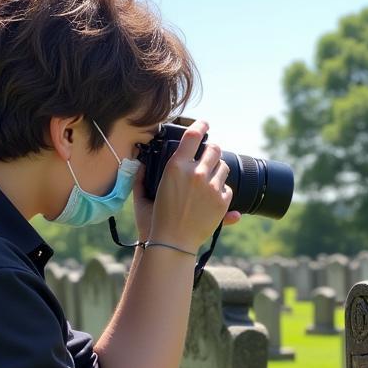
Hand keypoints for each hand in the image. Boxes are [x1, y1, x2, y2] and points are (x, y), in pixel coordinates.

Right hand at [148, 119, 240, 251]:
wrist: (172, 243)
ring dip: (217, 170)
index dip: (201, 126)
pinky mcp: (221, 202)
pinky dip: (221, 191)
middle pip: (214, 149)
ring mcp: (211, 188)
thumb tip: (139, 164)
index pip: (193, 136)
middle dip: (212, 150)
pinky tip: (211, 198)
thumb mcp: (143, 196)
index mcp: (176, 166)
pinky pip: (227, 188)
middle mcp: (196, 174)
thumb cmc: (155, 220)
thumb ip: (140, 177)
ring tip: (209, 180)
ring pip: (224, 167)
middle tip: (209, 155)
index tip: (205, 124)